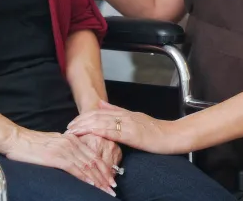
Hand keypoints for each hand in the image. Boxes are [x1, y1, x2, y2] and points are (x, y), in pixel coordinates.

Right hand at [4, 128, 116, 195]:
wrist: (15, 139)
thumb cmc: (30, 145)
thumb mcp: (53, 144)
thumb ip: (64, 150)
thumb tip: (72, 161)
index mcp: (72, 139)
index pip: (92, 154)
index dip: (104, 167)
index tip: (111, 178)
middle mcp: (71, 142)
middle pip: (93, 161)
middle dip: (105, 175)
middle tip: (113, 188)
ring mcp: (65, 148)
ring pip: (87, 166)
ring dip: (99, 179)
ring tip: (107, 189)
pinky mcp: (57, 156)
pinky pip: (75, 168)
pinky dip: (86, 177)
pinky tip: (92, 184)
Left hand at [66, 100, 183, 155]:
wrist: (174, 135)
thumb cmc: (158, 131)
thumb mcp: (136, 119)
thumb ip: (119, 113)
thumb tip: (101, 106)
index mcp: (125, 114)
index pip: (100, 113)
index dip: (85, 116)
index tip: (73, 122)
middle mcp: (125, 116)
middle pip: (97, 116)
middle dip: (81, 121)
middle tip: (68, 127)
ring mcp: (128, 124)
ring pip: (102, 122)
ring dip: (85, 126)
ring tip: (73, 130)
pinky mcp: (132, 133)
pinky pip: (112, 131)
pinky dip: (98, 131)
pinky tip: (89, 133)